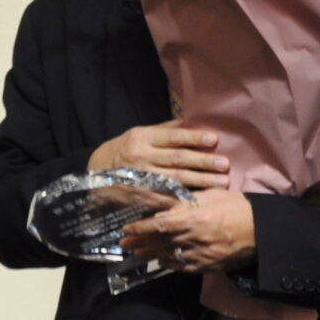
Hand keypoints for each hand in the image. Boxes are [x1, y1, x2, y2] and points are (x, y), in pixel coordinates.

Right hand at [89, 120, 230, 190]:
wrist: (95, 174)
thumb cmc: (123, 151)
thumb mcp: (137, 134)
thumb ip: (163, 130)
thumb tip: (191, 121)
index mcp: (142, 138)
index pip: (172, 137)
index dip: (194, 138)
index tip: (214, 139)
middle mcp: (141, 157)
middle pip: (177, 159)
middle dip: (203, 162)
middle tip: (224, 164)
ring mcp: (141, 178)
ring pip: (176, 179)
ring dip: (201, 181)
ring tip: (221, 182)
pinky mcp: (141, 196)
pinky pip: (166, 197)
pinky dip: (184, 198)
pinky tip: (202, 198)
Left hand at [122, 190, 256, 273]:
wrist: (265, 231)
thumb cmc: (238, 207)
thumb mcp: (212, 196)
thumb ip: (187, 202)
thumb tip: (166, 206)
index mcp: (195, 218)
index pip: (160, 225)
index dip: (140, 228)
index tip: (126, 229)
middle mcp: (195, 238)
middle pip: (160, 242)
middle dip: (140, 243)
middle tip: (124, 244)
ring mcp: (202, 254)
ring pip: (169, 256)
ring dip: (150, 255)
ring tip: (136, 254)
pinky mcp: (209, 266)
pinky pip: (183, 267)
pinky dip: (169, 264)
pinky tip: (160, 261)